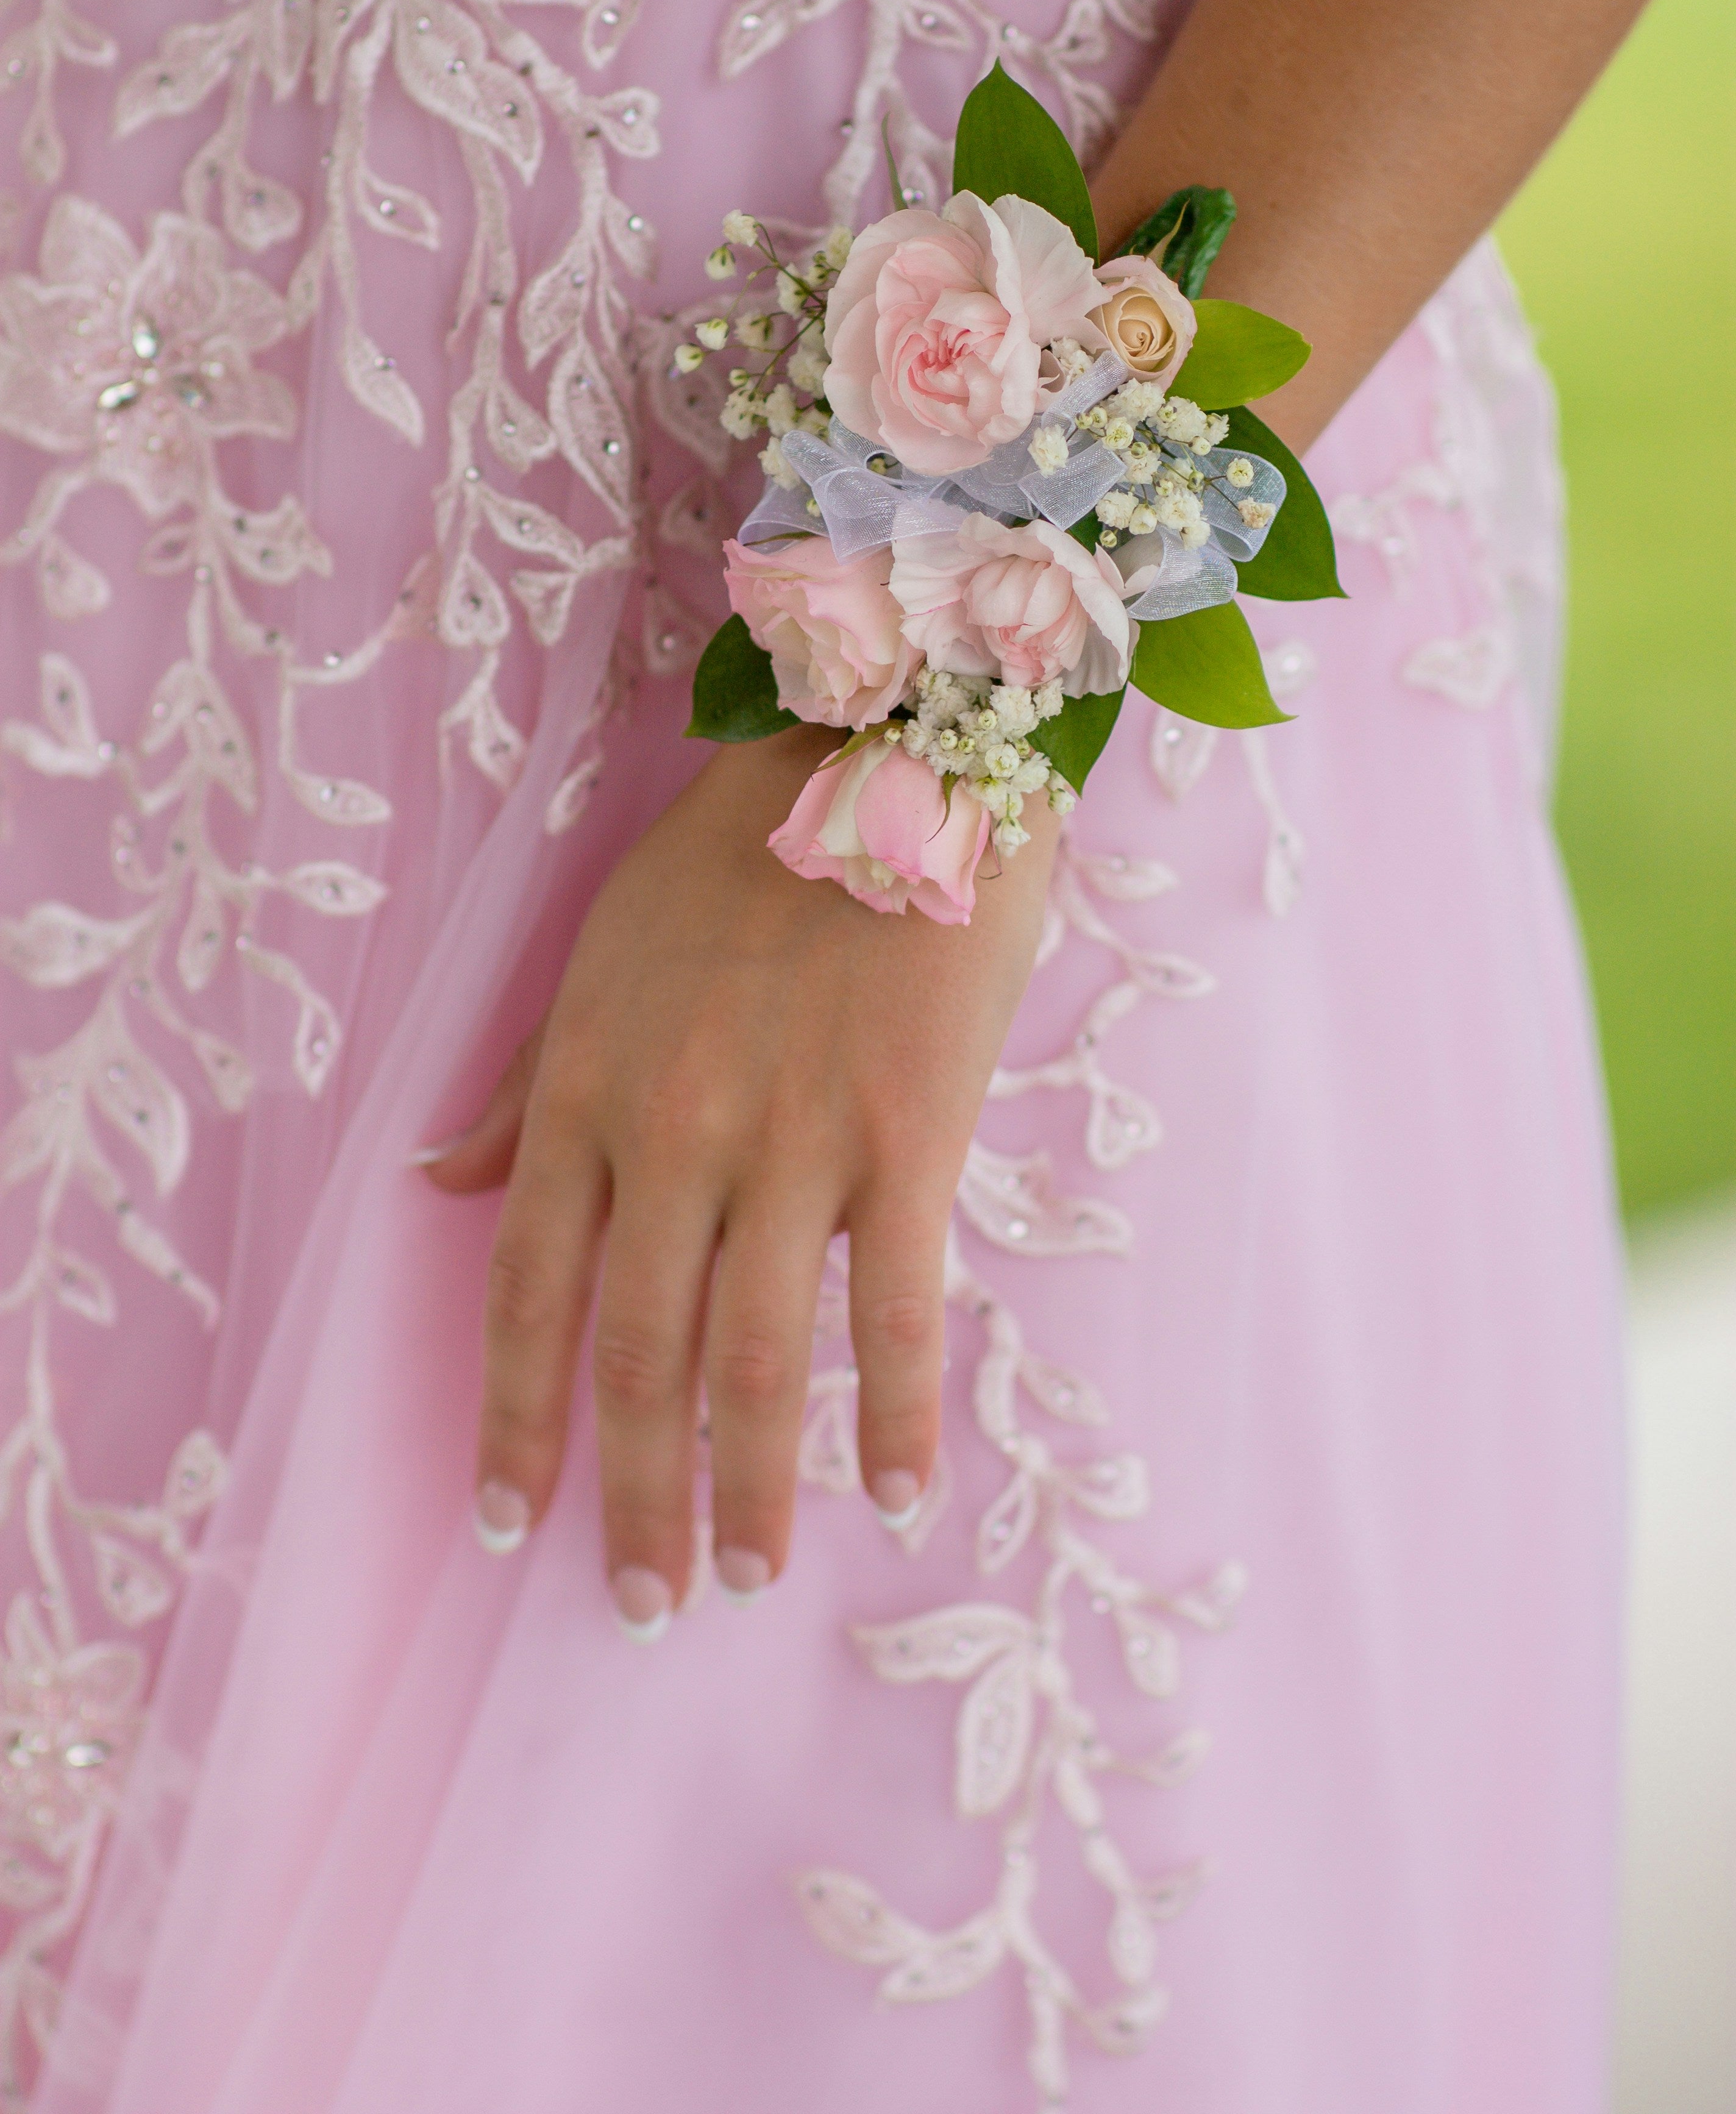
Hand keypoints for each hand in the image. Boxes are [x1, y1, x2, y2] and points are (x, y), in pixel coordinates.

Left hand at [424, 726, 1055, 1635]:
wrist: (889, 758)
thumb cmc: (735, 856)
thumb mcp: (596, 961)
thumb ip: (523, 1090)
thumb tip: (435, 1182)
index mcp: (586, 1093)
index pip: (527, 1295)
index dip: (514, 1421)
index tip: (506, 1522)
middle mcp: (674, 1137)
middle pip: (638, 1356)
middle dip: (630, 1496)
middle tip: (642, 1602)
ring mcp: (794, 1145)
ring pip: (755, 1359)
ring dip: (749, 1489)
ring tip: (750, 1577)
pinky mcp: (908, 1141)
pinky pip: (899, 1312)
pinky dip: (895, 1417)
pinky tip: (894, 1495)